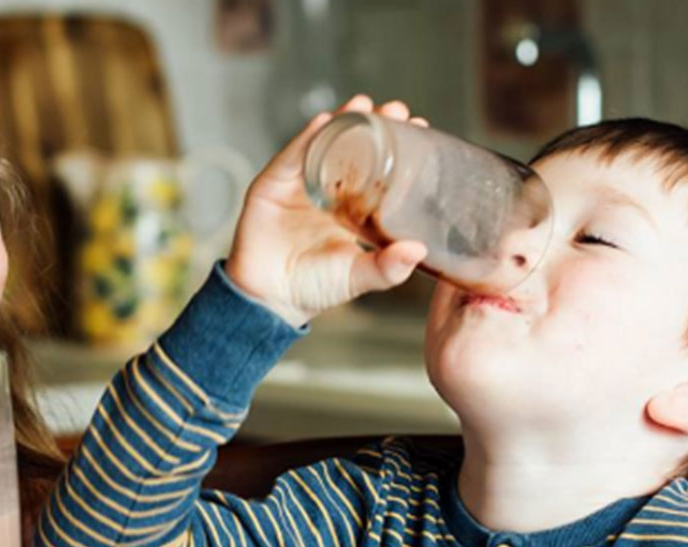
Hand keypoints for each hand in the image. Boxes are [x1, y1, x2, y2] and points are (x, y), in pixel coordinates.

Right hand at [224, 95, 429, 326]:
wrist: (269, 300)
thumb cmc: (314, 288)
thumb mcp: (359, 276)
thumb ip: (388, 266)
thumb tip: (418, 249)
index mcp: (350, 208)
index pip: (376, 168)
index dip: (395, 147)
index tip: (418, 127)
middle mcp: (325, 190)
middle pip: (351, 148)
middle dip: (373, 125)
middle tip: (397, 110)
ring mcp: (297, 185)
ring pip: (322, 144)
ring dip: (343, 121)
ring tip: (364, 104)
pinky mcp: (272, 186)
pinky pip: (291, 156)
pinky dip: (307, 138)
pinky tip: (324, 121)